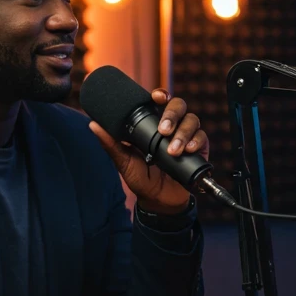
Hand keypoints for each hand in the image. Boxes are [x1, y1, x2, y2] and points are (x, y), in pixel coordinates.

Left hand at [89, 88, 207, 213]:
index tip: (157, 98)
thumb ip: (111, 144)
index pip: (159, 102)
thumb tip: (93, 124)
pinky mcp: (199, 148)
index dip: (160, 95)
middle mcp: (171, 126)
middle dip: (172, 115)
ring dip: (183, 133)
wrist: (159, 201)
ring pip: (191, 119)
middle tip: (163, 131)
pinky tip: (188, 150)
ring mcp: (186, 136)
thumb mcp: (124, 161)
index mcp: (153, 124)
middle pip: (178, 106)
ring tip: (173, 150)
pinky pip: (202, 136)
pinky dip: (196, 141)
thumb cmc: (141, 178)